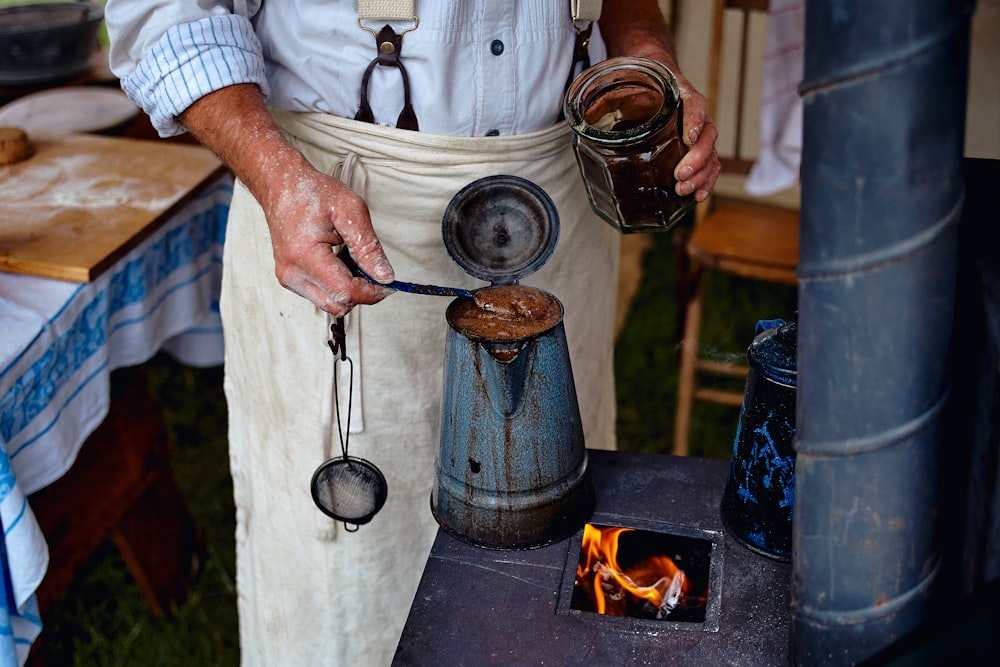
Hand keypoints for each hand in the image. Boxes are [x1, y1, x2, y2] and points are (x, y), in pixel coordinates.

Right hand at [179, 84, 393, 315]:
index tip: (389, 282)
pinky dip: (337, 284)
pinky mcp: (290, 279)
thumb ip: (369, 247)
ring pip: (331, 304)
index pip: (345, 292)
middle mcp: (292, 274)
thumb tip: (386, 277)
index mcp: (304, 256)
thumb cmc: (313, 192)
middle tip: (370, 265)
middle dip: (361, 292)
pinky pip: (322, 295)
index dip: (372, 292)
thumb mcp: (351, 211)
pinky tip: (338, 259)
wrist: (281, 185)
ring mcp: (288, 279)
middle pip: (338, 304)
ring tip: (349, 256)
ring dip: (349, 288)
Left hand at [597, 0, 720, 202]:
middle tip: (679, 175)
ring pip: (710, 152)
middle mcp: (693, 113)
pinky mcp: (693, 147)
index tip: (688, 136)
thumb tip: (582, 117)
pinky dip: (706, 180)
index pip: (693, 104)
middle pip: (707, 134)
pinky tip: (697, 196)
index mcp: (679, 93)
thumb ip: (603, 97)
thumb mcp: (618, 84)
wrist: (651, 77)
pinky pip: (708, 164)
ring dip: (701, 174)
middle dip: (696, 158)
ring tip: (683, 190)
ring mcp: (697, 131)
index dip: (694, 120)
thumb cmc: (636, 82)